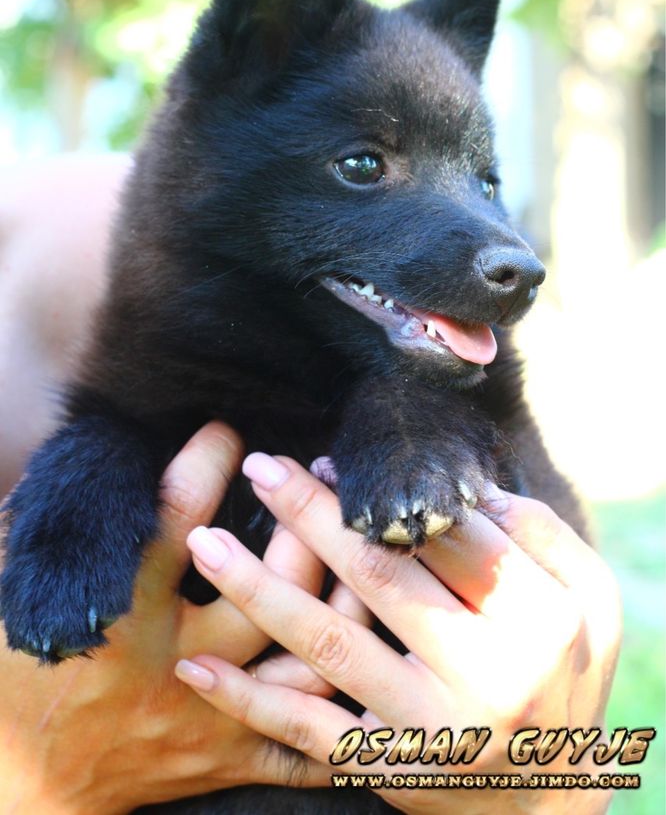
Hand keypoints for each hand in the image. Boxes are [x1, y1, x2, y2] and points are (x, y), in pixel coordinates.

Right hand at [0, 426, 333, 813]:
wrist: (23, 781)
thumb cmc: (17, 670)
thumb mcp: (25, 583)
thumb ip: (63, 520)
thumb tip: (107, 448)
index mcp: (118, 613)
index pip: (177, 517)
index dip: (208, 459)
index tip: (226, 431)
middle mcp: (173, 664)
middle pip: (268, 591)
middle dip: (301, 525)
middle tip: (307, 479)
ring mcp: (210, 716)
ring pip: (306, 662)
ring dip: (343, 602)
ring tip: (357, 547)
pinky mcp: (229, 756)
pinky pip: (310, 746)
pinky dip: (350, 705)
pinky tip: (373, 652)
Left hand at [176, 454, 621, 814]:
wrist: (552, 796)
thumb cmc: (567, 673)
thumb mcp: (588, 598)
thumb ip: (538, 533)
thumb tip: (461, 485)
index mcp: (536, 619)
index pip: (447, 534)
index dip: (388, 491)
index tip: (330, 460)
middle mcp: (486, 674)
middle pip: (381, 575)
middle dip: (313, 514)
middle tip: (263, 466)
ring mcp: (431, 728)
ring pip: (331, 644)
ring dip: (260, 589)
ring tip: (206, 542)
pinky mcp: (388, 769)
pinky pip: (307, 733)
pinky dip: (247, 700)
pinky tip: (195, 665)